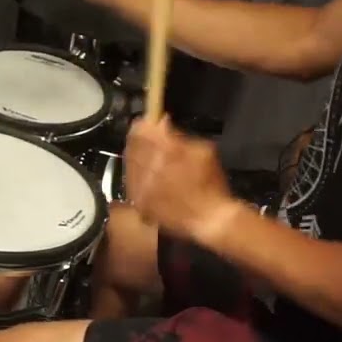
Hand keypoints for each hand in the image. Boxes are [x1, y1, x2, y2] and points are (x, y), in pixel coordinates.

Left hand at [124, 116, 242, 244]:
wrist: (209, 219)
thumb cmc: (211, 183)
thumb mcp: (204, 150)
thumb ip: (179, 136)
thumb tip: (162, 123)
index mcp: (166, 151)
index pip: (140, 130)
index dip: (142, 125)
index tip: (146, 123)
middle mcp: (149, 167)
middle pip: (132, 145)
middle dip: (139, 140)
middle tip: (147, 140)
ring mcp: (140, 186)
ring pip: (129, 164)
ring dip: (137, 158)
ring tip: (149, 160)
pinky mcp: (138, 202)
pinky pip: (131, 183)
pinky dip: (138, 177)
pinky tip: (148, 178)